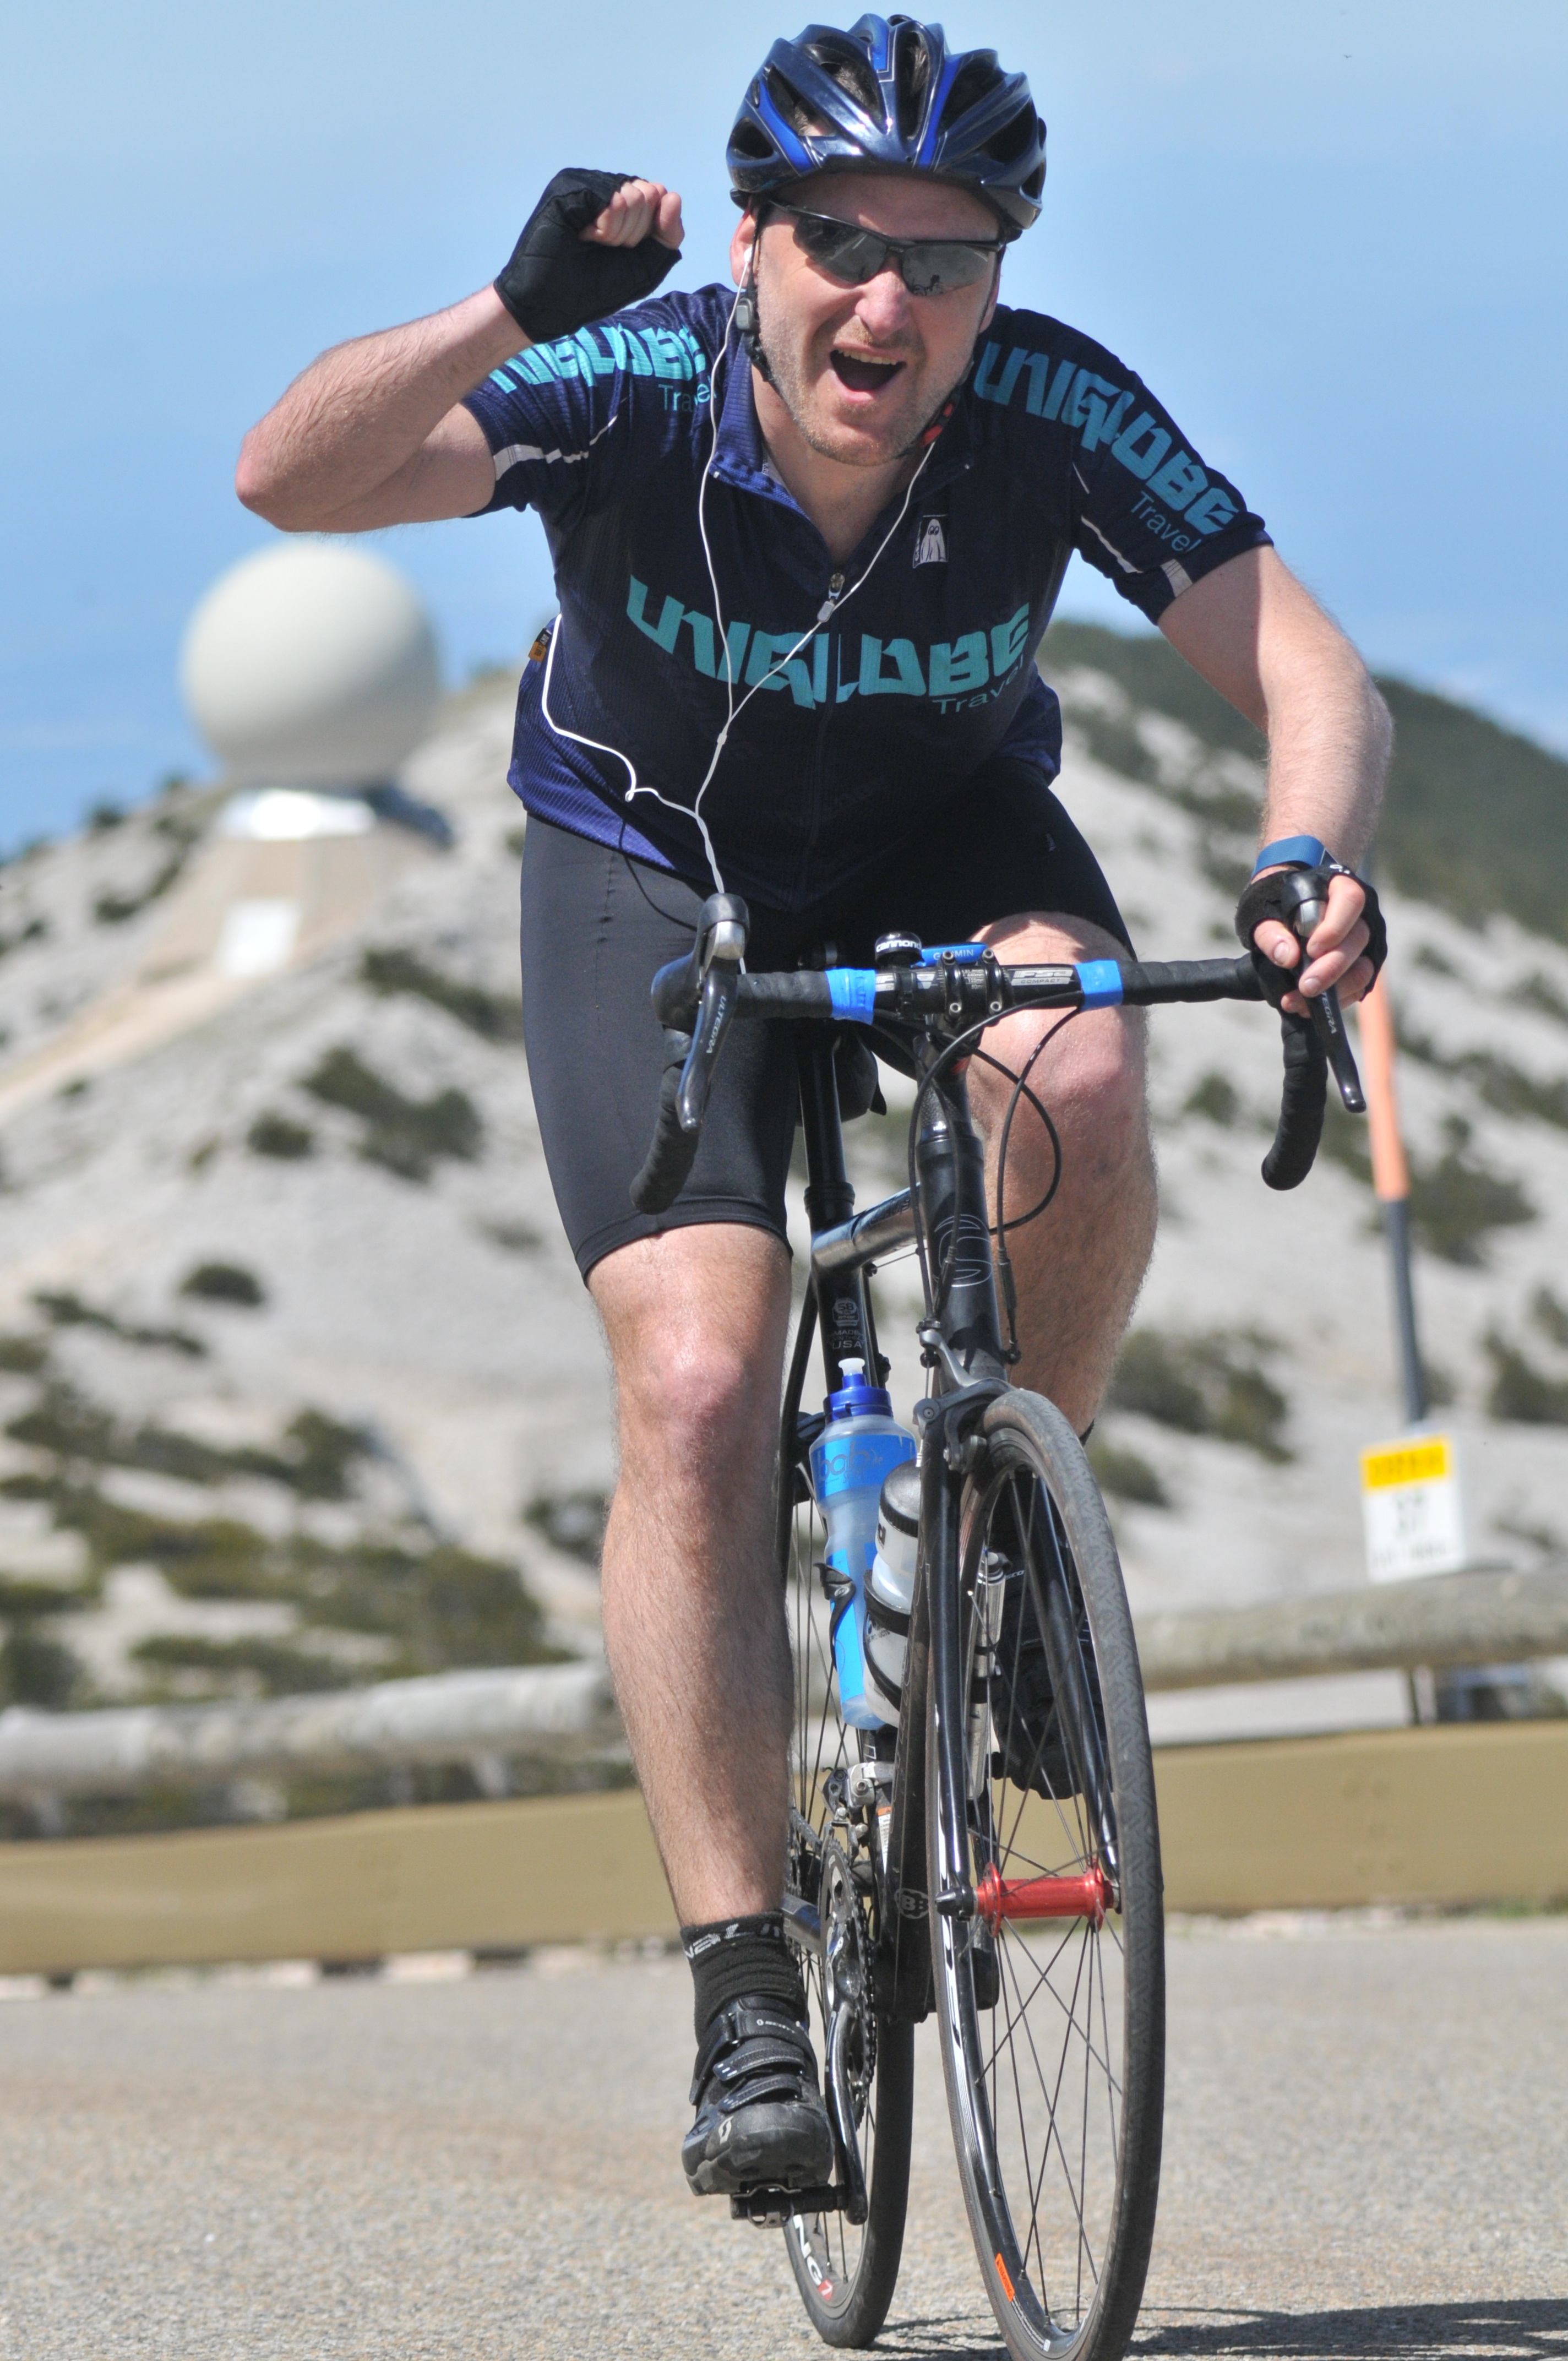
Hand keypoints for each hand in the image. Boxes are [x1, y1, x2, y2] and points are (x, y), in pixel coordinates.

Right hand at [495, 168, 683, 345]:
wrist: (551, 303)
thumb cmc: (594, 288)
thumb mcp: (645, 267)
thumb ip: (668, 234)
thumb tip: (673, 195)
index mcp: (625, 203)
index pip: (660, 199)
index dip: (647, 234)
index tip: (621, 252)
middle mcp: (606, 188)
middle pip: (648, 195)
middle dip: (632, 234)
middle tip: (602, 249)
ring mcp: (586, 184)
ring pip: (630, 196)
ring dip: (616, 233)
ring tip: (589, 244)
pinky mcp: (568, 186)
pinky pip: (610, 199)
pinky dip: (603, 227)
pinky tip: (581, 236)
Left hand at [1250, 870, 1372, 1014]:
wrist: (1279, 915)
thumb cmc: (1274, 908)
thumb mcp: (1263, 914)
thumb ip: (1271, 933)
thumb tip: (1287, 958)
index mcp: (1338, 889)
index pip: (1350, 901)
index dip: (1335, 927)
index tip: (1312, 950)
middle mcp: (1358, 915)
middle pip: (1358, 939)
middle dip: (1332, 968)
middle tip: (1306, 987)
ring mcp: (1362, 943)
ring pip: (1363, 968)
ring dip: (1334, 990)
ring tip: (1299, 1002)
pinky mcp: (1359, 967)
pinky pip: (1357, 987)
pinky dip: (1334, 1000)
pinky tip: (1306, 1007)